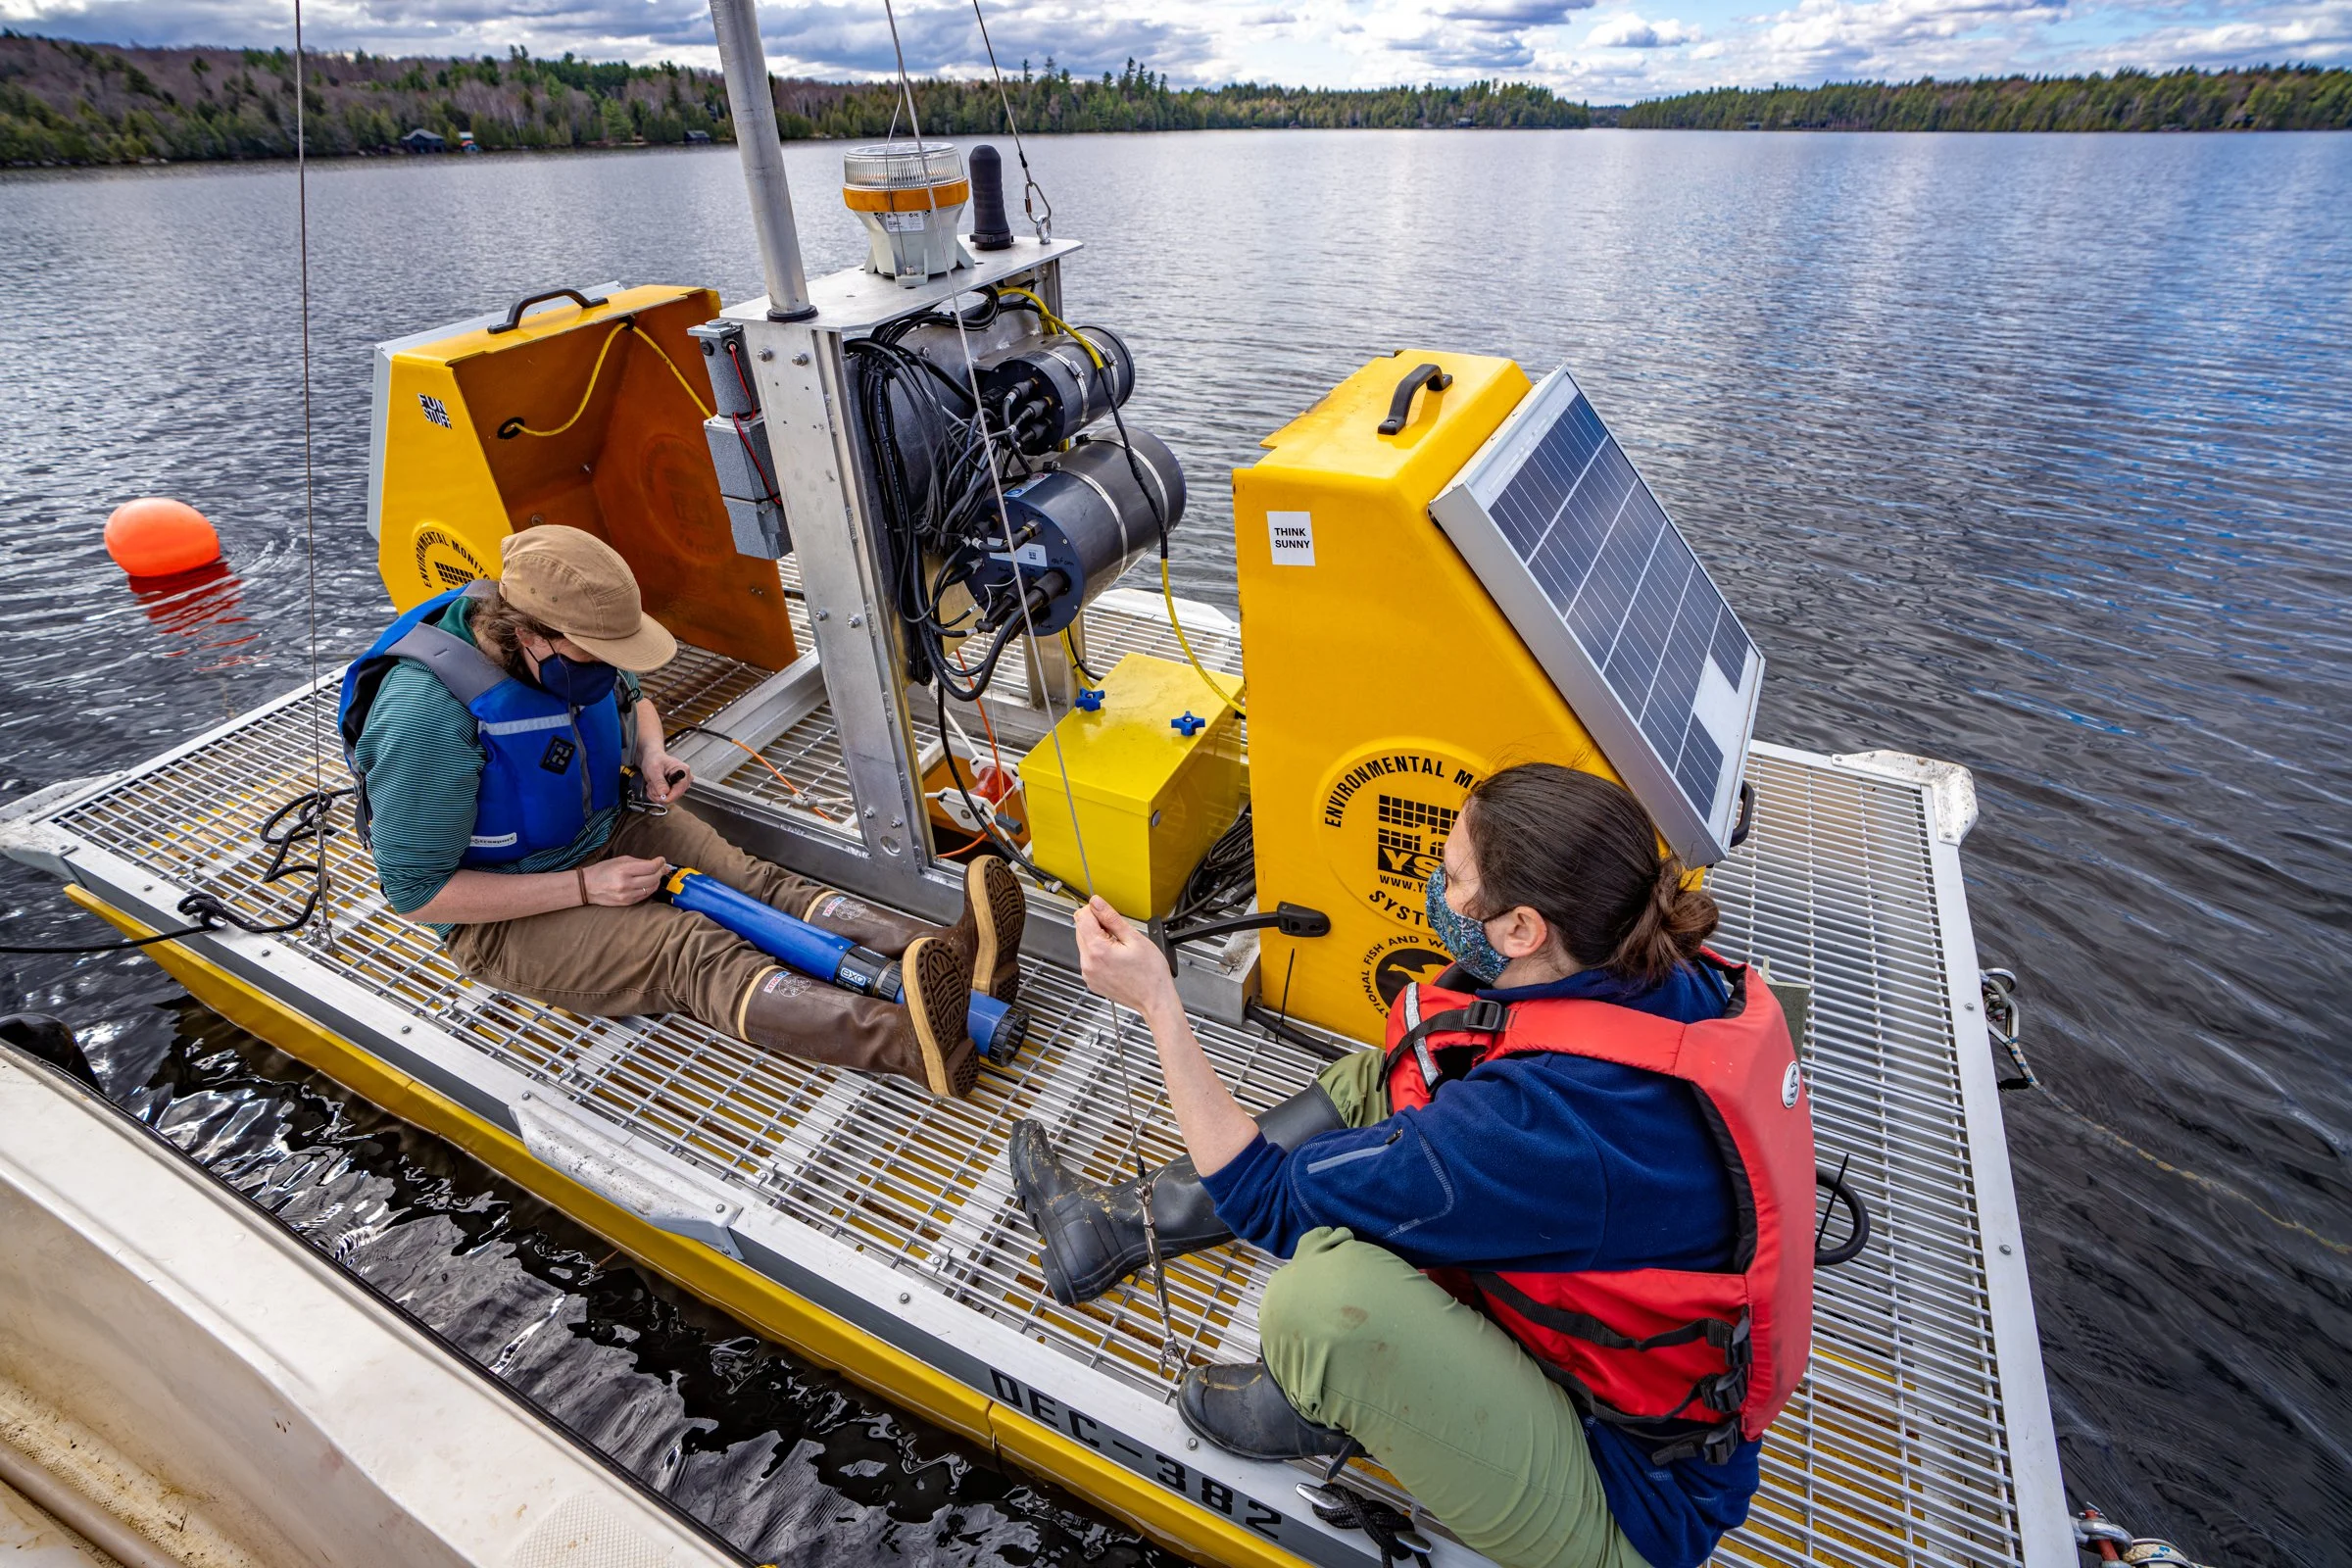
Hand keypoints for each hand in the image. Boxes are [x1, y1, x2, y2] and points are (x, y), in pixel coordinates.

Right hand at [581, 855, 669, 905]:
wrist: (587, 886)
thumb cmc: (603, 870)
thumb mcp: (619, 860)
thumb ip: (638, 862)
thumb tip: (655, 863)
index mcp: (624, 870)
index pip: (650, 867)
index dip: (659, 863)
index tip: (662, 860)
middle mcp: (626, 884)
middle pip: (653, 878)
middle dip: (661, 871)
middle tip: (663, 867)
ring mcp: (627, 895)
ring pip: (651, 888)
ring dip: (657, 881)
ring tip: (656, 875)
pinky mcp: (627, 903)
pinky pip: (645, 896)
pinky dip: (649, 889)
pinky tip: (648, 883)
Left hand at [639, 750, 692, 804]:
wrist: (652, 758)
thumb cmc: (655, 759)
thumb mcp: (654, 768)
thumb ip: (659, 781)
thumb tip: (664, 793)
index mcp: (683, 771)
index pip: (679, 790)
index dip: (669, 796)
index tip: (659, 798)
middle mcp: (685, 779)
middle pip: (675, 796)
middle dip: (660, 794)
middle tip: (651, 786)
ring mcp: (681, 785)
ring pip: (669, 798)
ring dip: (657, 794)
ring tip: (652, 784)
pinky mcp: (675, 789)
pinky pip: (666, 798)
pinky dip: (657, 795)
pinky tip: (655, 787)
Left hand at [1073, 896, 1178, 1017]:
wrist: (1155, 1000)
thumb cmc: (1150, 973)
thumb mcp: (1134, 938)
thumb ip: (1111, 917)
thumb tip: (1097, 902)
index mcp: (1097, 950)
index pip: (1082, 917)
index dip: (1095, 911)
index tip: (1108, 915)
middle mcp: (1088, 963)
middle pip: (1081, 929)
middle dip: (1097, 925)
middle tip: (1119, 934)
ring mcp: (1088, 974)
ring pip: (1084, 944)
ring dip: (1098, 940)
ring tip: (1119, 948)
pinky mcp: (1091, 981)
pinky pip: (1089, 959)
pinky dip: (1099, 954)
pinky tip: (1116, 959)